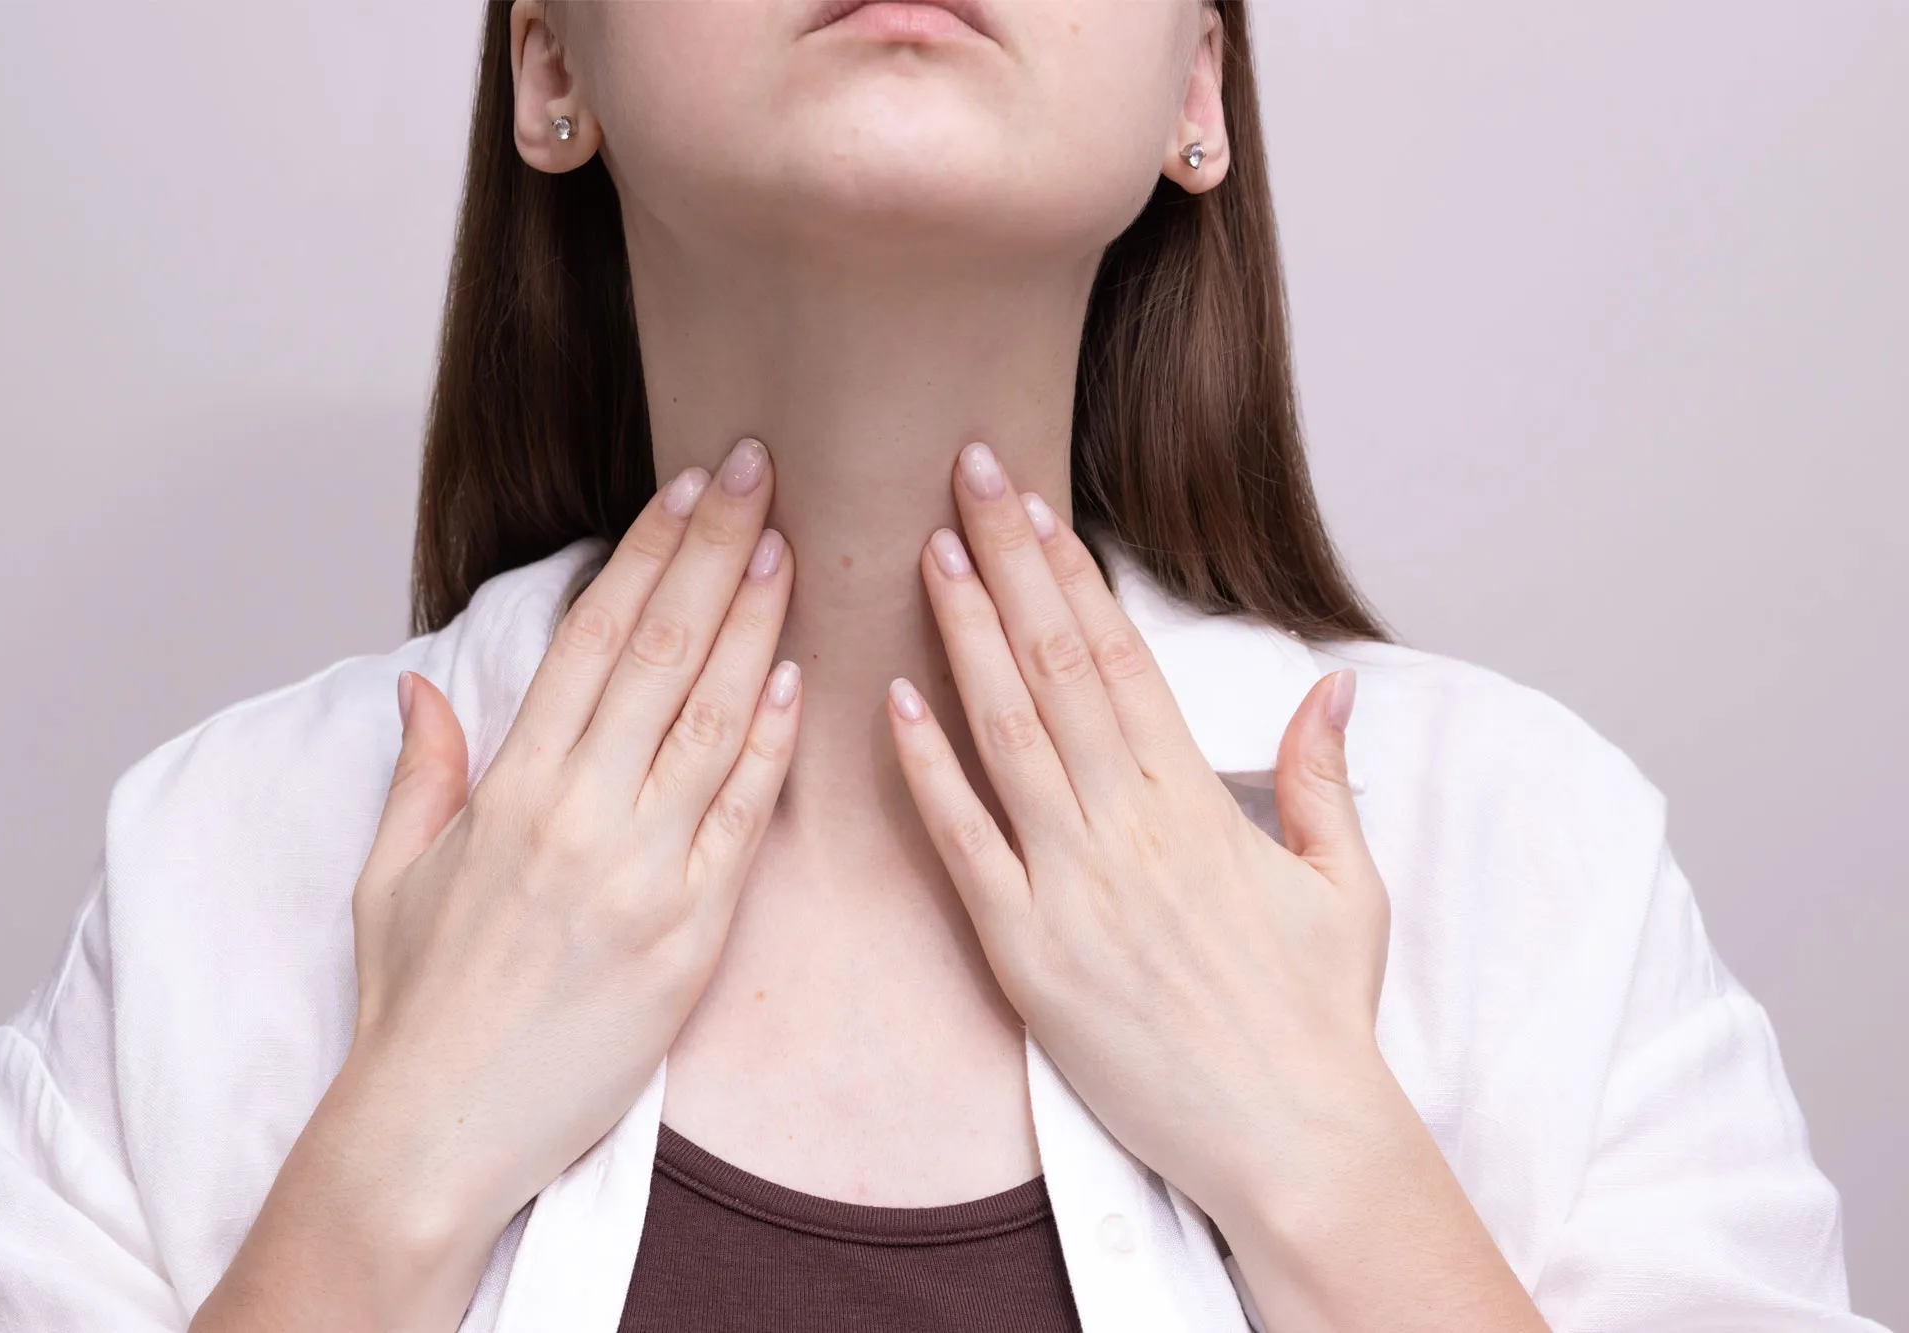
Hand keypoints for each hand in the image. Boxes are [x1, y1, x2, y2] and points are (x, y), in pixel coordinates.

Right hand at [194, 438, 799, 1332]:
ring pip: (707, 722)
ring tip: (790, 549)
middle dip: (713, 553)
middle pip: (658, 655)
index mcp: (507, 792)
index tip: (688, 488)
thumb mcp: (392, 878)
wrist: (434, 1134)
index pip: (589, 640)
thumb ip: (423, 771)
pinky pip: (739, 824)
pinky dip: (769, 749)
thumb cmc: (415, 1009)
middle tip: (760, 473)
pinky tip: (797, 679)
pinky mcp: (685, 941)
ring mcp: (637, 877)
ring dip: (754, 627)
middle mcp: (575, 818)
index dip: (644, 554)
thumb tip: (425, 687)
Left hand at [886, 442, 1544, 1330]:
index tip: (1033, 503)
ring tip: (927, 552)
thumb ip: (1321, 778)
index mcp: (1198, 802)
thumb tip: (1329, 688)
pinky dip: (929, 771)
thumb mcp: (1347, 885)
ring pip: (1007, 732)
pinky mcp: (1029, 955)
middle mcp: (1131, 826)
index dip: (1070, 571)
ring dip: (963, 636)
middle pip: (1056, 665)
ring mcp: (1074, 887)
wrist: (1293, 1138)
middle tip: (963, 475)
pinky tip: (892, 702)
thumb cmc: (1317, 1018)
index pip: (1121, 655)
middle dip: (1009, 561)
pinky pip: (966, 845)